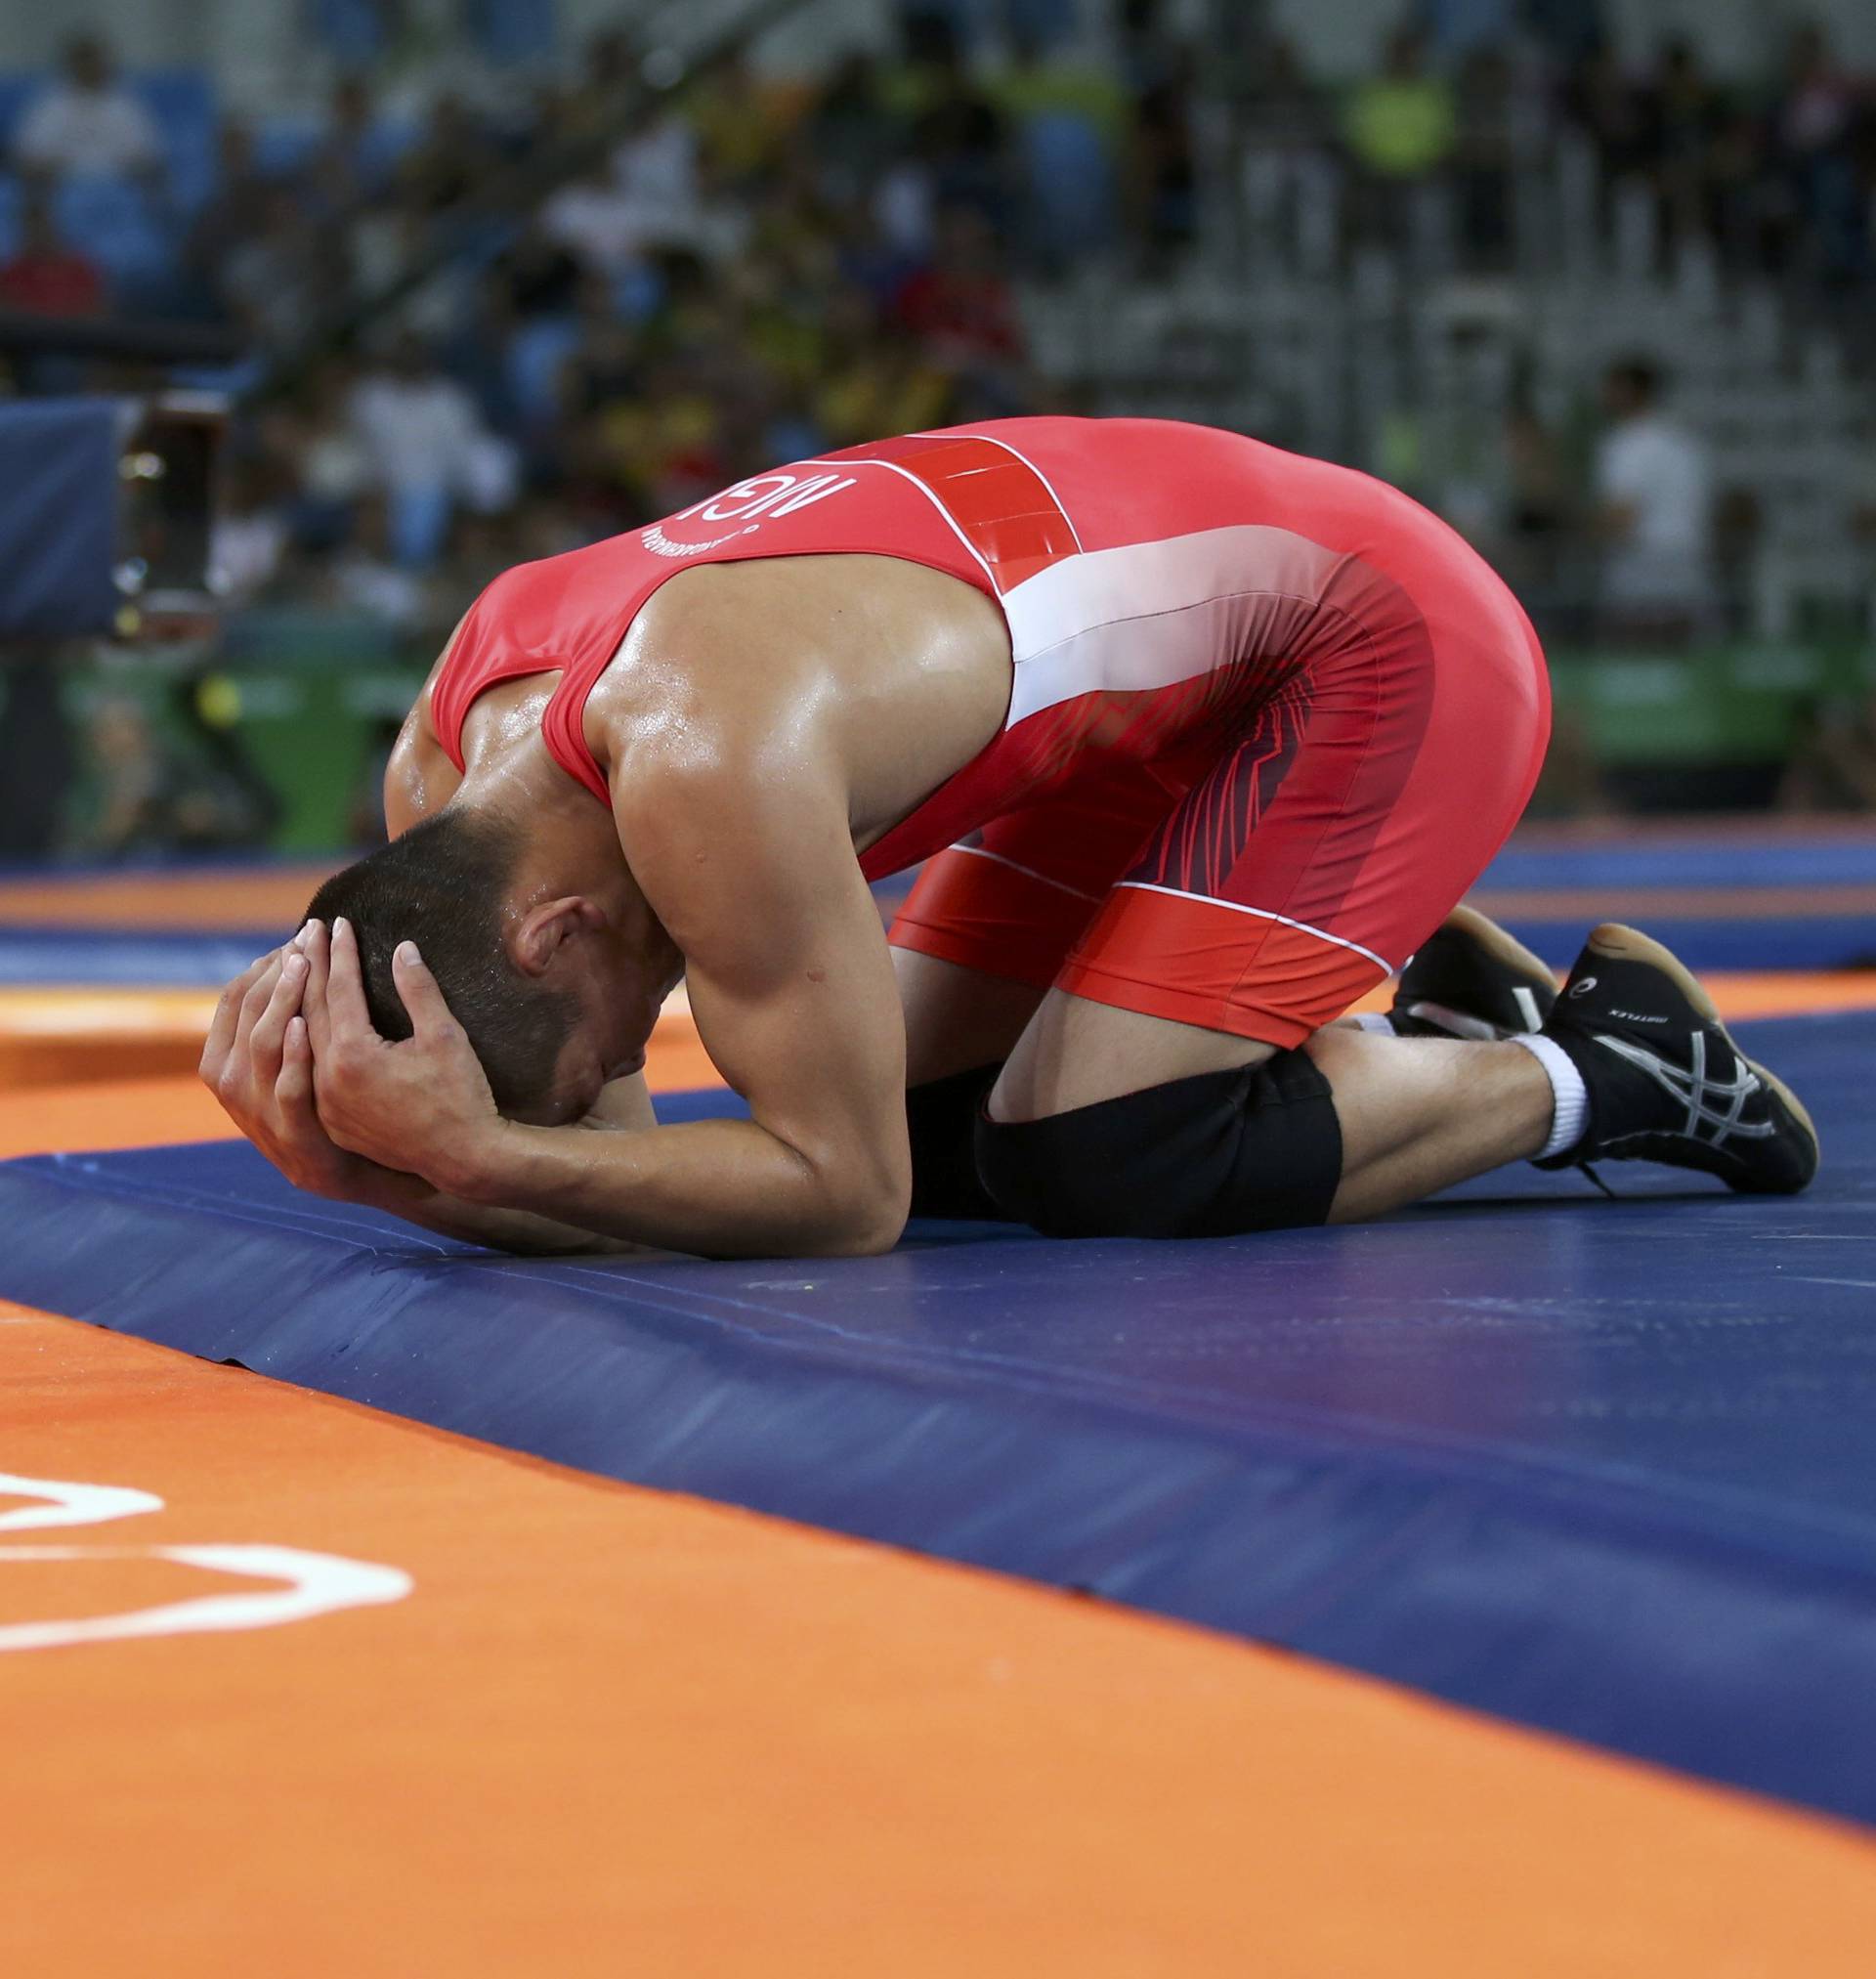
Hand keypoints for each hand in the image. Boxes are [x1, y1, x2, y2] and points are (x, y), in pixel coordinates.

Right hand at [199, 936, 397, 1200]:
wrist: (377, 1175)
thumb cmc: (347, 1110)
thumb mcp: (311, 1063)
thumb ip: (293, 1019)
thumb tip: (295, 959)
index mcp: (233, 1070)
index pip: (234, 1004)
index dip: (260, 969)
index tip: (293, 939)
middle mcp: (238, 1094)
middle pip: (244, 1018)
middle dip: (274, 973)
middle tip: (305, 938)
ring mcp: (265, 1119)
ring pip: (260, 1049)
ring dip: (281, 1001)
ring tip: (304, 965)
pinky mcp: (297, 1141)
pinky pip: (288, 1092)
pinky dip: (291, 1057)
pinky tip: (303, 1025)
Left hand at [301, 916, 503, 1193]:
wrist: (463, 1157)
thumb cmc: (462, 1095)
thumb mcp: (445, 1036)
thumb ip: (419, 989)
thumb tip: (403, 948)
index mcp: (354, 1054)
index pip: (340, 989)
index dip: (341, 952)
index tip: (339, 922)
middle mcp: (328, 1079)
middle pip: (311, 1010)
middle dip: (312, 967)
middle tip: (311, 932)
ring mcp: (325, 1103)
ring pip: (303, 1040)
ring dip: (301, 1002)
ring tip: (301, 969)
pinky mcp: (331, 1121)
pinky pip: (308, 1070)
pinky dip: (304, 1040)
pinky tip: (305, 1023)